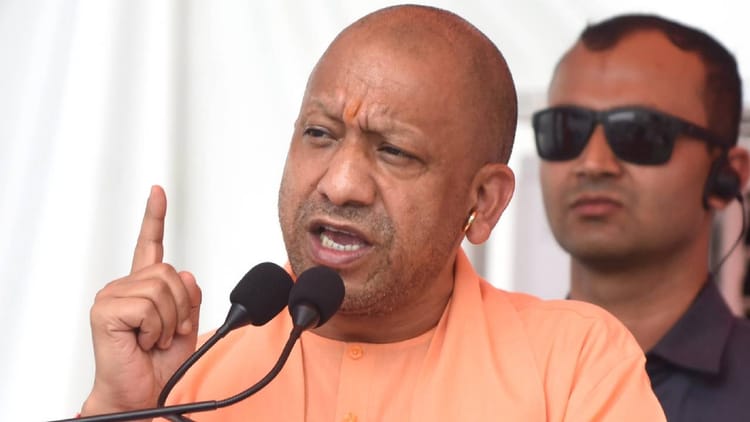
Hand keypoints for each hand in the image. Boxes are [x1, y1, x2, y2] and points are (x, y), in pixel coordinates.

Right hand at [82, 185, 201, 416]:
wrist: (144, 393)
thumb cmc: (160, 362)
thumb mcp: (186, 324)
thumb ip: (189, 296)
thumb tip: (184, 275)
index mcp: (143, 287)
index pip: (150, 245)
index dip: (154, 217)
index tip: (158, 191)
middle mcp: (124, 287)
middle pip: (169, 273)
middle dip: (180, 308)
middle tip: (166, 333)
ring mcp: (111, 297)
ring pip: (162, 289)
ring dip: (168, 321)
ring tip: (152, 339)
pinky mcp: (105, 311)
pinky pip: (149, 306)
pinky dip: (155, 328)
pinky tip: (141, 342)